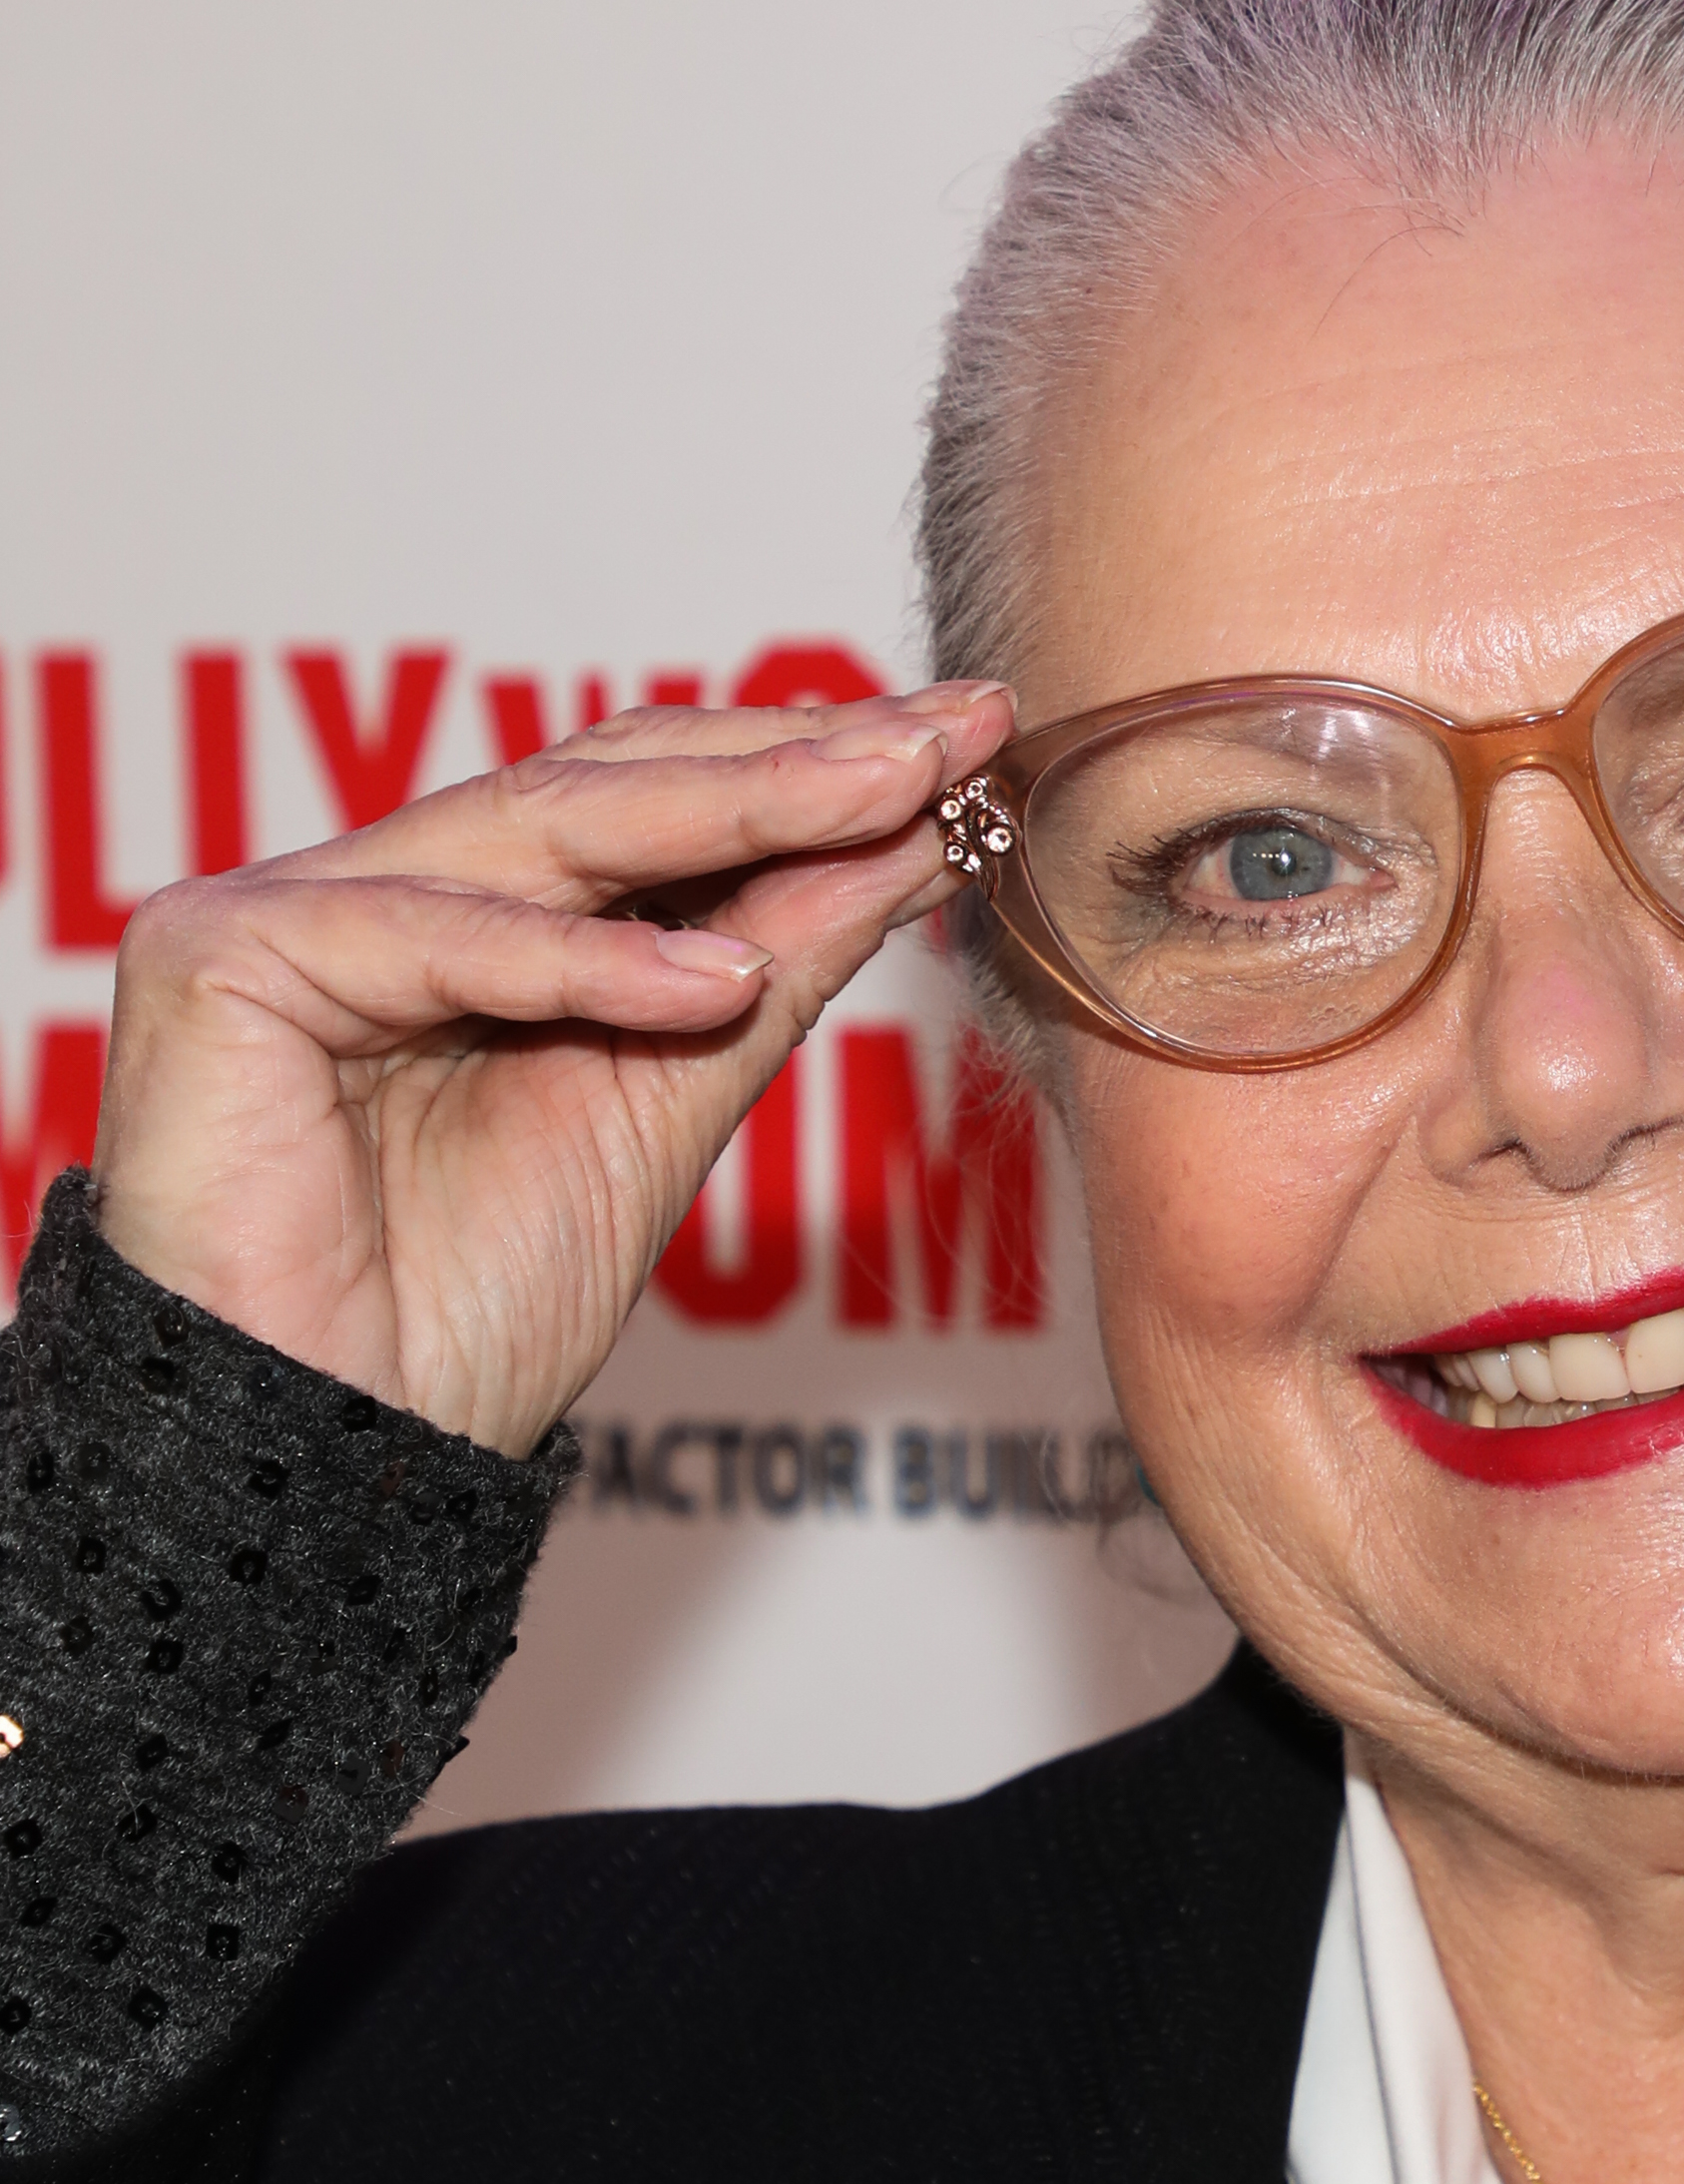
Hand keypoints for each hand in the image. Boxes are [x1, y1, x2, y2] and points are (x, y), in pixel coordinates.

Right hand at [91, 685, 1015, 1454]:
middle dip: (795, 761)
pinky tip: (724, 975)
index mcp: (471, 918)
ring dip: (732, 811)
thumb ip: (771, 969)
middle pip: (607, 787)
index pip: (651, 800)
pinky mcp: (217, 959)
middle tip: (950, 735)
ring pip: (537, 828)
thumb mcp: (672, 1108)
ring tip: (888, 799)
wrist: (343, 1448)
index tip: (966, 743)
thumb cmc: (476, 1307)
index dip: (809, 768)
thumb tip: (908, 838)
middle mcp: (375, 890)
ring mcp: (288, 911)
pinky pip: (433, 937)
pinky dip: (585, 963)